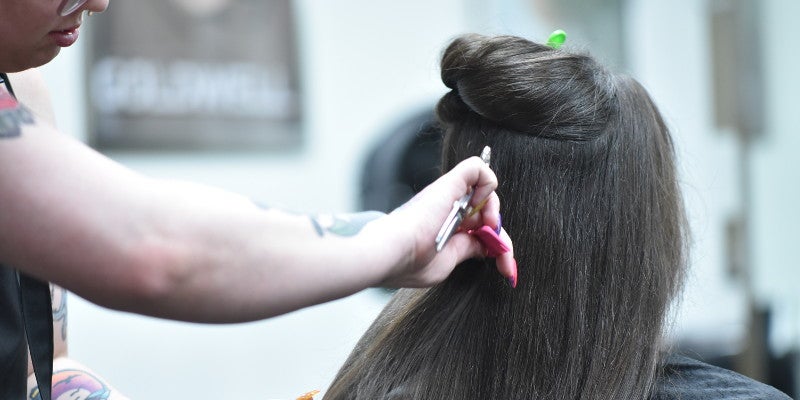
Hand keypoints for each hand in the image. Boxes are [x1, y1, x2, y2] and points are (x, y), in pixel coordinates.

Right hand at [377, 156, 516, 286]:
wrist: (392, 253)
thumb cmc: (410, 262)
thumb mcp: (449, 261)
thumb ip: (468, 249)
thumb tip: (485, 245)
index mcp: (446, 230)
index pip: (480, 230)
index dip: (498, 246)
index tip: (505, 267)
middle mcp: (447, 210)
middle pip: (486, 212)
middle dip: (501, 235)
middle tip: (505, 256)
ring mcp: (448, 195)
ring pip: (484, 189)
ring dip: (494, 212)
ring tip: (488, 228)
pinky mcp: (449, 183)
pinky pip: (477, 168)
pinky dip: (487, 184)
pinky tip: (478, 206)